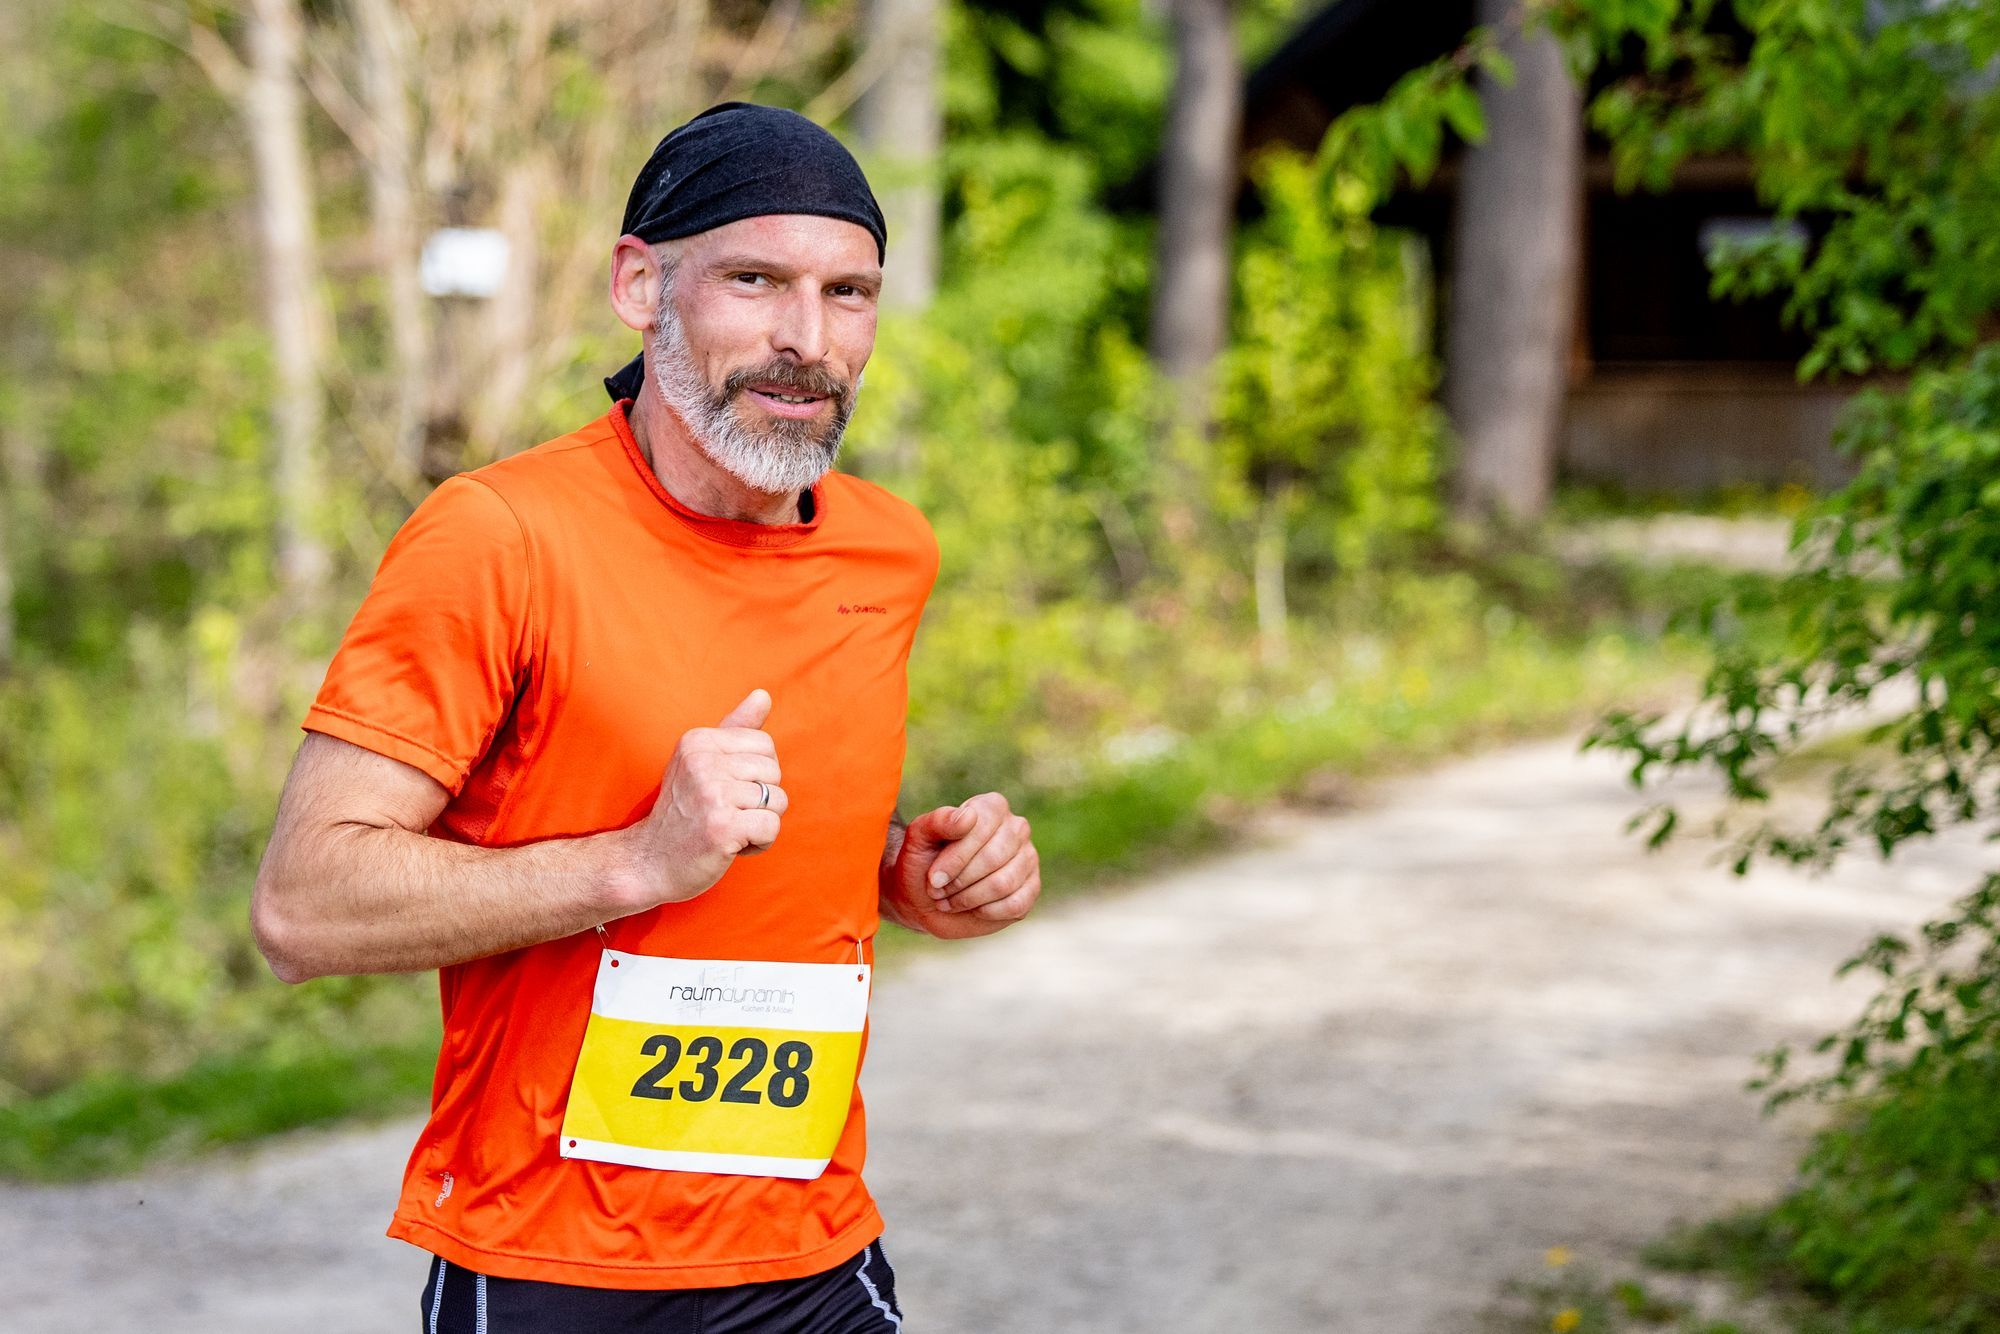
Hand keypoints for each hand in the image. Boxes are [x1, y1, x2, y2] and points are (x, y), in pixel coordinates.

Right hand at [611, 689, 786, 911]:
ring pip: (777, 801)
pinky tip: (731, 847)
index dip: (756, 775)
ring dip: (759, 823)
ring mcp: (711, 794)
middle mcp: (702, 761)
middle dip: (760, 800)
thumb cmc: (682, 812)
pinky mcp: (722, 827)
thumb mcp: (701, 762)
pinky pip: (771, 827)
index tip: (725, 791)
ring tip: (727, 829)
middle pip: (774, 773)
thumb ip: (734, 728)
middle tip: (724, 814)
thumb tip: (763, 694)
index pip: (765, 745)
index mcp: (698, 741)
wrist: (648, 862)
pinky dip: (759, 843)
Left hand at [882, 792, 1039, 939]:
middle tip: (938, 891)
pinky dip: (987, 912)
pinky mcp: (1031, 889)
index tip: (934, 877)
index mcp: (992, 807)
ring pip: (1004, 883)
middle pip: (993, 857)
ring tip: (950, 901)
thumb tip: (969, 817)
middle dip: (960, 880)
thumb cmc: (923, 863)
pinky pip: (1015, 904)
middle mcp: (1016, 829)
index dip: (956, 856)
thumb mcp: (918, 838)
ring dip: (969, 898)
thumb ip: (938, 821)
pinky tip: (973, 909)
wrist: (926, 898)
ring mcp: (1028, 859)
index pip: (982, 826)